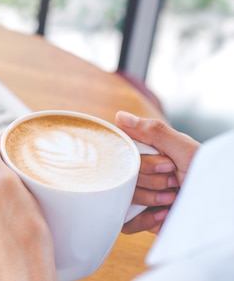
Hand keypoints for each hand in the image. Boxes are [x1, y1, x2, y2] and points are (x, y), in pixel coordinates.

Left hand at [0, 138, 57, 280]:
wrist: (28, 280)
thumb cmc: (18, 237)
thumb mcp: (3, 183)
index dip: (0, 147)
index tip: (19, 148)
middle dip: (7, 171)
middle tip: (28, 173)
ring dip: (11, 192)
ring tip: (31, 195)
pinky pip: (1, 217)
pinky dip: (14, 212)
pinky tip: (28, 217)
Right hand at [115, 111, 200, 233]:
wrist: (220, 212)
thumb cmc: (210, 177)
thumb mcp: (185, 150)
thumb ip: (153, 132)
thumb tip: (119, 116)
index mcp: (149, 154)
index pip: (122, 153)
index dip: (141, 161)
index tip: (167, 163)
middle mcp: (141, 174)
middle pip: (122, 176)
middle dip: (151, 180)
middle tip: (174, 181)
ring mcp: (140, 197)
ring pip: (122, 198)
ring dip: (150, 199)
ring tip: (173, 197)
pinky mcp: (141, 220)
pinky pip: (125, 222)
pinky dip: (145, 219)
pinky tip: (165, 214)